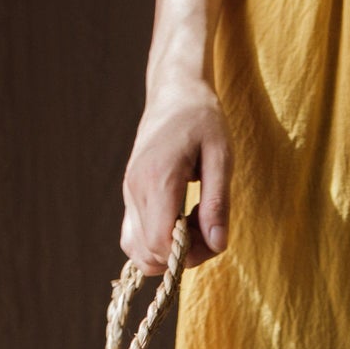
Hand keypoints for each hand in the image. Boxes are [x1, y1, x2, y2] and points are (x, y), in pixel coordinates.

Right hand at [121, 73, 232, 274]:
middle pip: (150, 252)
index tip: (212, 236)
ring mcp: (128, 194)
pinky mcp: (129, 196)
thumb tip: (218, 245)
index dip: (189, 254)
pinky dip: (158, 242)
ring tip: (195, 225)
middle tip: (209, 229)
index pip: (160, 243)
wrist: (175, 92)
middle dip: (184, 256)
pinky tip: (181, 222)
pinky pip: (135, 237)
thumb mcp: (221, 158)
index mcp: (157, 179)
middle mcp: (134, 189)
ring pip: (138, 250)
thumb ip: (217, 204)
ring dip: (170, 252)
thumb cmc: (203, 120)